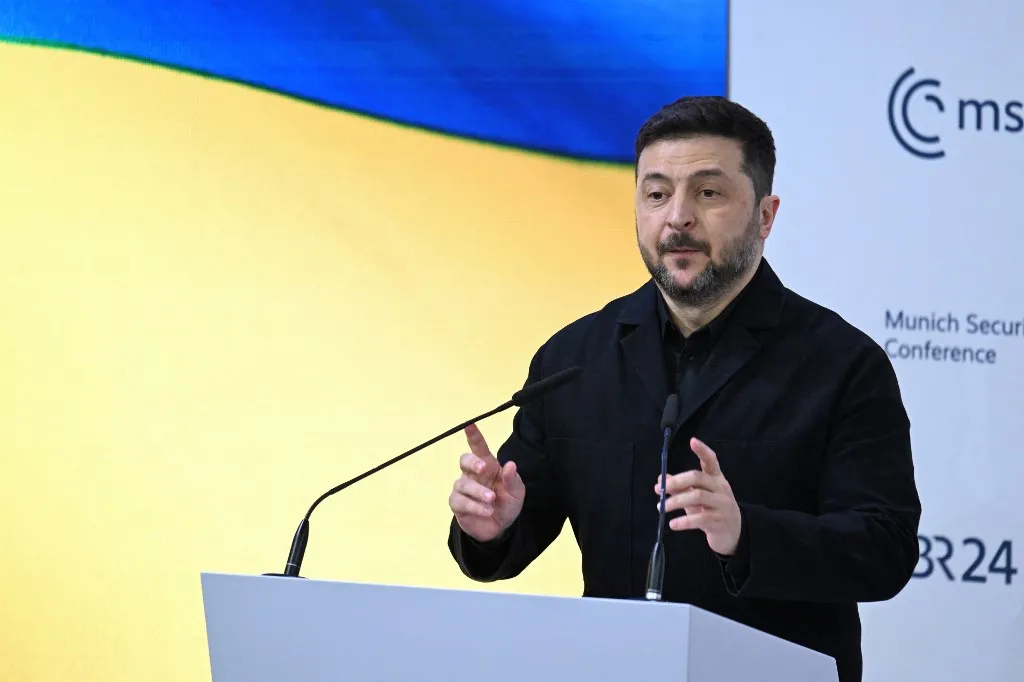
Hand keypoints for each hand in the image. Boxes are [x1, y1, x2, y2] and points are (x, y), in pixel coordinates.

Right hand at [449, 423, 524, 542]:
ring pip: (463, 484)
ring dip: (478, 492)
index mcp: (488, 466)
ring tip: (491, 500)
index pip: (478, 448)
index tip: (469, 425)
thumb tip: (510, 465)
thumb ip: (512, 480)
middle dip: (472, 462)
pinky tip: (487, 511)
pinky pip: (460, 502)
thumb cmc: (506, 503)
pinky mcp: (458, 504)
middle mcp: (473, 474)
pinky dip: (475, 507)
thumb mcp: (516, 492)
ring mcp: (463, 489)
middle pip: (464, 460)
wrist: (499, 528)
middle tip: (482, 468)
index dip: (473, 436)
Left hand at [655, 437, 741, 555]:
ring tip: (661, 508)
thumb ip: (680, 487)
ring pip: (697, 496)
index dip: (702, 451)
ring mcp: (722, 504)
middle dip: (676, 482)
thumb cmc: (711, 510)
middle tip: (659, 489)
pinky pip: (700, 518)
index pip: (711, 461)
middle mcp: (720, 488)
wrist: (732, 533)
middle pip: (697, 478)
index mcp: (716, 479)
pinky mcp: (719, 521)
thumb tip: (660, 480)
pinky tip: (673, 524)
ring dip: (675, 501)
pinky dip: (684, 521)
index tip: (692, 441)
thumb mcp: (695, 497)